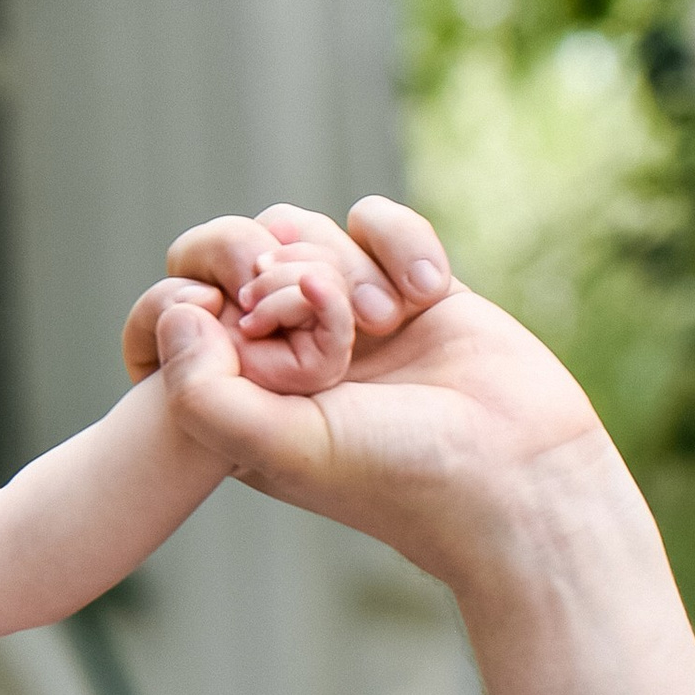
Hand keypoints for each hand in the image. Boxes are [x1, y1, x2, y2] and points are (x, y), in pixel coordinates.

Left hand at [128, 198, 616, 594]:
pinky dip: (400, 242)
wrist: (519, 473)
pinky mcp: (407, 288)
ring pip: (307, 231)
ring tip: (392, 319)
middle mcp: (286, 351)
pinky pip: (373, 220)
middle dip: (296, 275)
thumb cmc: (398, 475)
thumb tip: (176, 312)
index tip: (263, 323)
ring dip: (348, 264)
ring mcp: (346, 316)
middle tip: (350, 330)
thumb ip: (201, 392)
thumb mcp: (281, 447)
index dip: (221, 294)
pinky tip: (430, 293)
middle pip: (247, 253)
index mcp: (240, 394)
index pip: (191, 301)